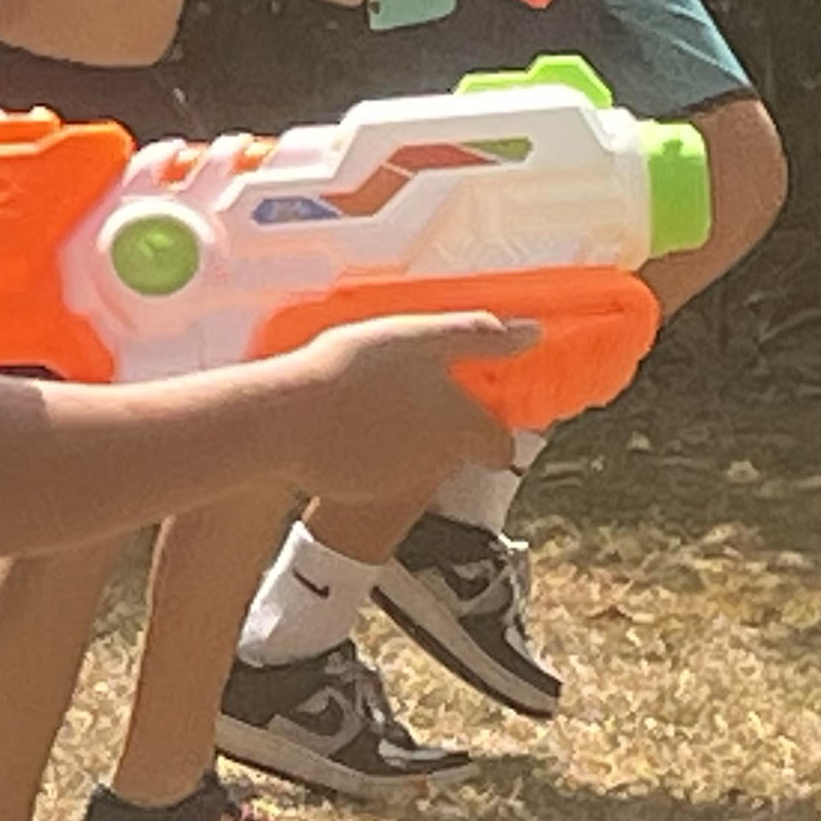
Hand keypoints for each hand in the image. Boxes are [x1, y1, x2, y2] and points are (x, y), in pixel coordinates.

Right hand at [283, 313, 532, 498]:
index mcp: (460, 428)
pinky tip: (344, 416)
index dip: (494, 425)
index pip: (501, 447)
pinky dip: (367, 446)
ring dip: (404, 431)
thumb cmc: (357, 371)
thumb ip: (479, 337)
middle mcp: (436, 464)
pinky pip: (373, 466)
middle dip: (442, 421)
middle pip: (455, 447)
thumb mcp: (423, 337)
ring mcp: (395, 480)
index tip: (477, 399)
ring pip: (414, 456)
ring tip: (371, 393)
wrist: (287, 417)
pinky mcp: (356, 487)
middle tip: (412, 382)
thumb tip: (532, 334)